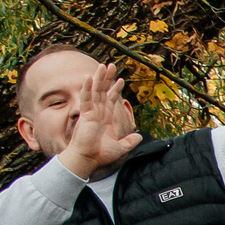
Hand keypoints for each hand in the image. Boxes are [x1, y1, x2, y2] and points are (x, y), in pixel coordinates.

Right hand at [58, 61, 141, 179]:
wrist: (88, 159)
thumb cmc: (100, 154)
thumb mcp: (120, 147)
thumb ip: (130, 141)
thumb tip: (140, 137)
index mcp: (106, 118)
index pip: (111, 99)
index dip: (116, 89)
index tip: (121, 79)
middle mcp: (98, 112)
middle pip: (103, 91)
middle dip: (108, 78)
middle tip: (112, 65)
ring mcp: (91, 112)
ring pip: (95, 91)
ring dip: (99, 78)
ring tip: (103, 65)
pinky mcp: (85, 114)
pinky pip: (86, 98)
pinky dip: (87, 88)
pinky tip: (88, 77)